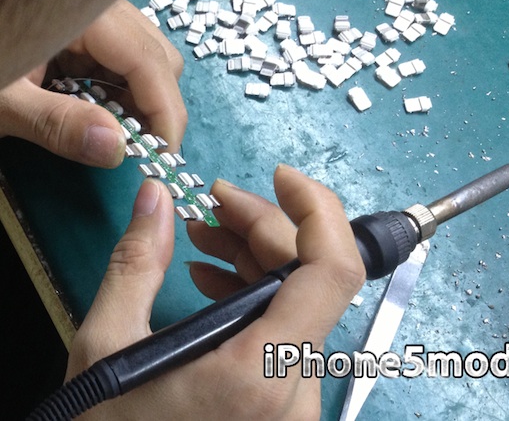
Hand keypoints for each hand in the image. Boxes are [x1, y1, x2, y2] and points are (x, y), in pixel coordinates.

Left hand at [0, 0, 186, 167]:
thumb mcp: (3, 100)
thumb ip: (56, 123)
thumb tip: (116, 150)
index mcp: (85, 15)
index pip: (150, 62)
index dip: (166, 114)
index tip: (162, 158)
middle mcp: (102, 11)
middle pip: (160, 59)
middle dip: (158, 108)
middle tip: (137, 148)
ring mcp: (99, 20)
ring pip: (151, 62)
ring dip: (143, 103)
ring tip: (116, 132)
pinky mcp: (90, 34)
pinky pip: (127, 64)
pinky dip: (125, 95)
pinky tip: (101, 112)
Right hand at [66, 165, 364, 419]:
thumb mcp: (108, 349)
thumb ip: (135, 263)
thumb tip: (154, 196)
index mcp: (263, 371)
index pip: (333, 271)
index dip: (318, 209)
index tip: (281, 176)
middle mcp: (297, 386)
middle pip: (308, 276)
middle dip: (263, 226)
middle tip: (213, 202)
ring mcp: (296, 397)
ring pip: (297, 301)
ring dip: (254, 256)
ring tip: (204, 234)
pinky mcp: (285, 402)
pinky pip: (285, 330)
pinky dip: (253, 293)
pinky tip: (212, 277)